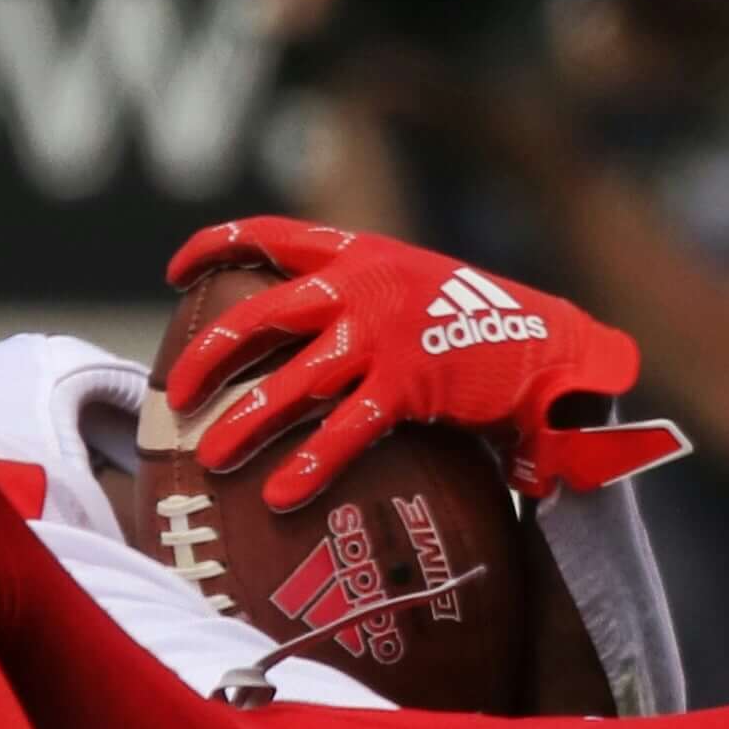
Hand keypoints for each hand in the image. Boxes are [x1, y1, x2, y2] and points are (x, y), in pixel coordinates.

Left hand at [160, 217, 693, 508]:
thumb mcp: (411, 288)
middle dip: (214, 354)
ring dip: (247, 418)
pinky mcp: (409, 381)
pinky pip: (346, 428)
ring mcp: (383, 333)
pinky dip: (309, 462)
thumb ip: (356, 303)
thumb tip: (295, 343)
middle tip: (182, 393)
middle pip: (261, 314)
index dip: (216, 247)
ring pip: (294, 378)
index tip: (176, 271)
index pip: (271, 234)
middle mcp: (361, 285)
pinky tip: (280, 494)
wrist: (551, 340)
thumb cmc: (475, 327)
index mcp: (359, 253)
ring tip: (212, 457)